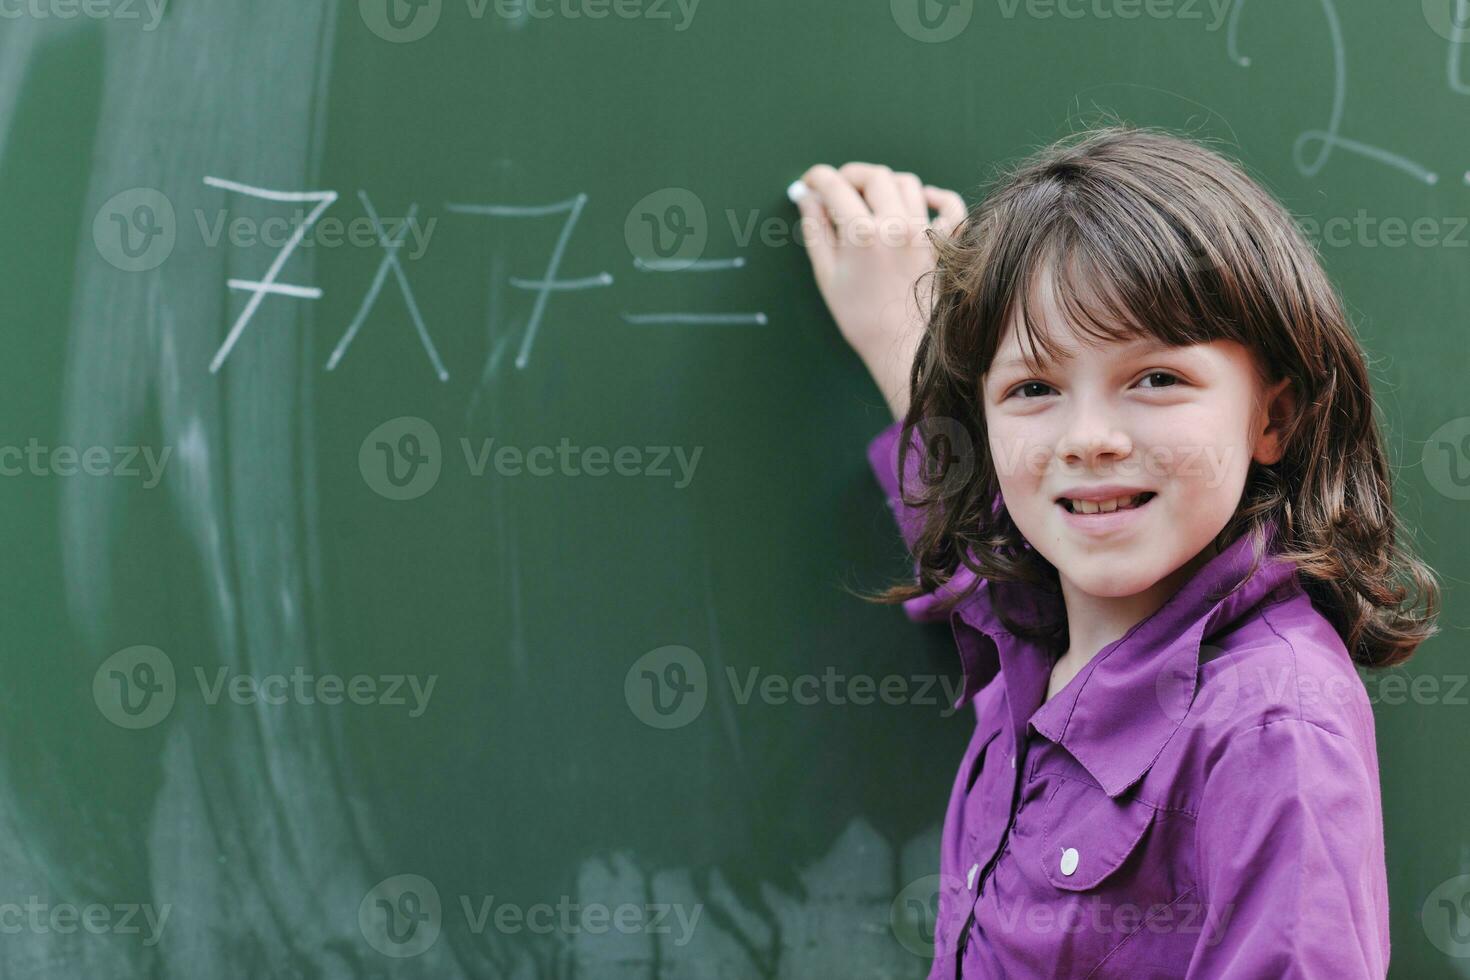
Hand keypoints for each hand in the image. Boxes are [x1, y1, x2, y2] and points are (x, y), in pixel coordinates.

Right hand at [794, 163, 966, 419]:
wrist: (902, 348)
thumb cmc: (860, 319)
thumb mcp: (827, 275)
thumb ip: (816, 231)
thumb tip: (807, 199)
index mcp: (862, 234)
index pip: (835, 186)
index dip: (817, 178)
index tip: (809, 183)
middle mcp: (896, 225)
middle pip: (874, 176)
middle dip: (850, 175)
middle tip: (837, 189)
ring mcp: (924, 233)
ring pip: (907, 183)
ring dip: (885, 183)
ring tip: (870, 198)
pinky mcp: (944, 244)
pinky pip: (949, 206)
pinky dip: (936, 196)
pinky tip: (921, 200)